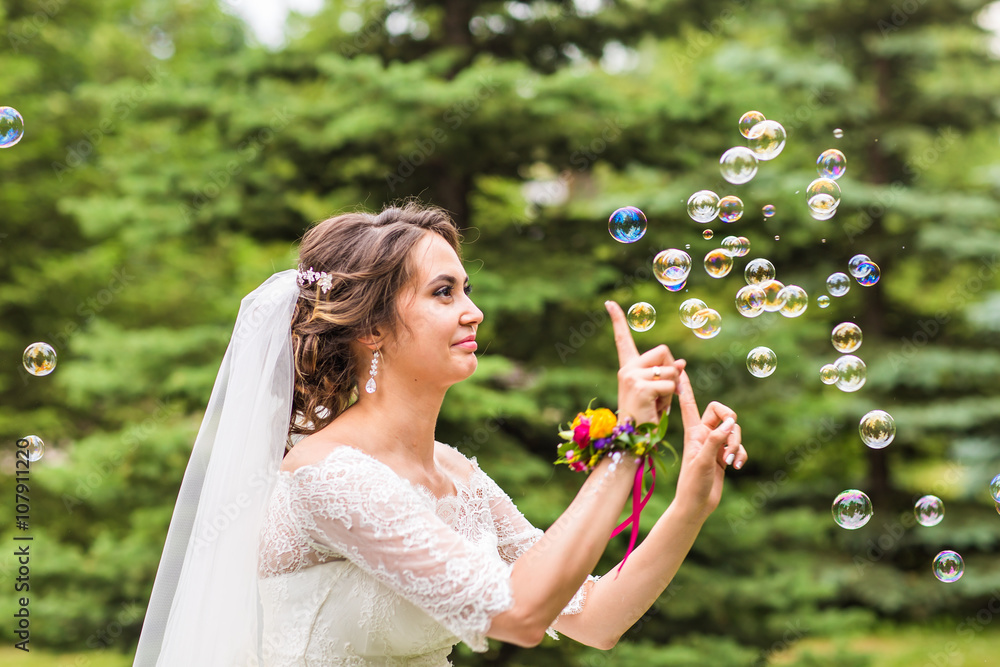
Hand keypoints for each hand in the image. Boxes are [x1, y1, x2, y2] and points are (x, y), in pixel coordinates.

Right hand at [605, 301, 684, 425]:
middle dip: (672, 371)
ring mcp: (632, 376)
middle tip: (662, 394)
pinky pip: (669, 385)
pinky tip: (656, 409)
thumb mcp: (659, 391)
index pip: (622, 338)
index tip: (609, 302)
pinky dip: (669, 399)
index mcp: (628, 367)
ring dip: (672, 388)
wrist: (633, 439)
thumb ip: (667, 374)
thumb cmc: (647, 417)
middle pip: (664, 351)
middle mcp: (627, 368)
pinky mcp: (640, 387)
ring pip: (671, 370)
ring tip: (658, 404)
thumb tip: (681, 363)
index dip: (616, 319)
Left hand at [672, 368, 747, 521]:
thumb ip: (715, 440)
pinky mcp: (723, 455)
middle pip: (721, 413)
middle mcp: (703, 434)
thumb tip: (730, 422)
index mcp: (692, 431)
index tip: (681, 368)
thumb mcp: (703, 461)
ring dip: (736, 444)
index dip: (685, 386)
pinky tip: (736, 466)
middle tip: (728, 439)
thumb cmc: (693, 485)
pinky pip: (738, 446)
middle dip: (730, 424)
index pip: (688, 403)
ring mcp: (713, 444)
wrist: (696, 505)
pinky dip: (740, 454)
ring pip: (733, 430)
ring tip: (729, 461)